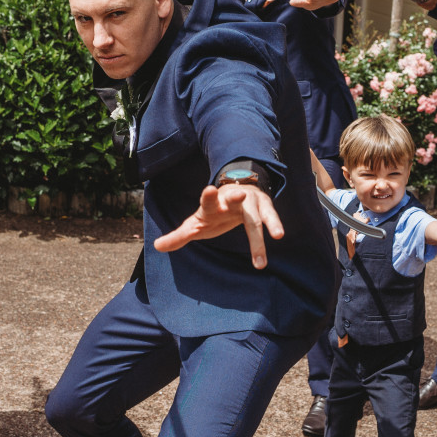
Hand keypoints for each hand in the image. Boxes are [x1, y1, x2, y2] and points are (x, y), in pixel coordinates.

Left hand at [153, 184, 282, 269]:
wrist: (237, 194)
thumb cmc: (214, 214)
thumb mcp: (196, 225)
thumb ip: (178, 236)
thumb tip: (157, 247)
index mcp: (212, 204)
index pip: (208, 200)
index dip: (208, 196)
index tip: (209, 190)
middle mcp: (231, 200)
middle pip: (234, 200)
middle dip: (236, 197)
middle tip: (239, 194)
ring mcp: (250, 202)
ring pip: (255, 216)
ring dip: (261, 228)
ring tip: (275, 236)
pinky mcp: (264, 207)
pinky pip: (270, 217)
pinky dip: (275, 224)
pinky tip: (279, 235)